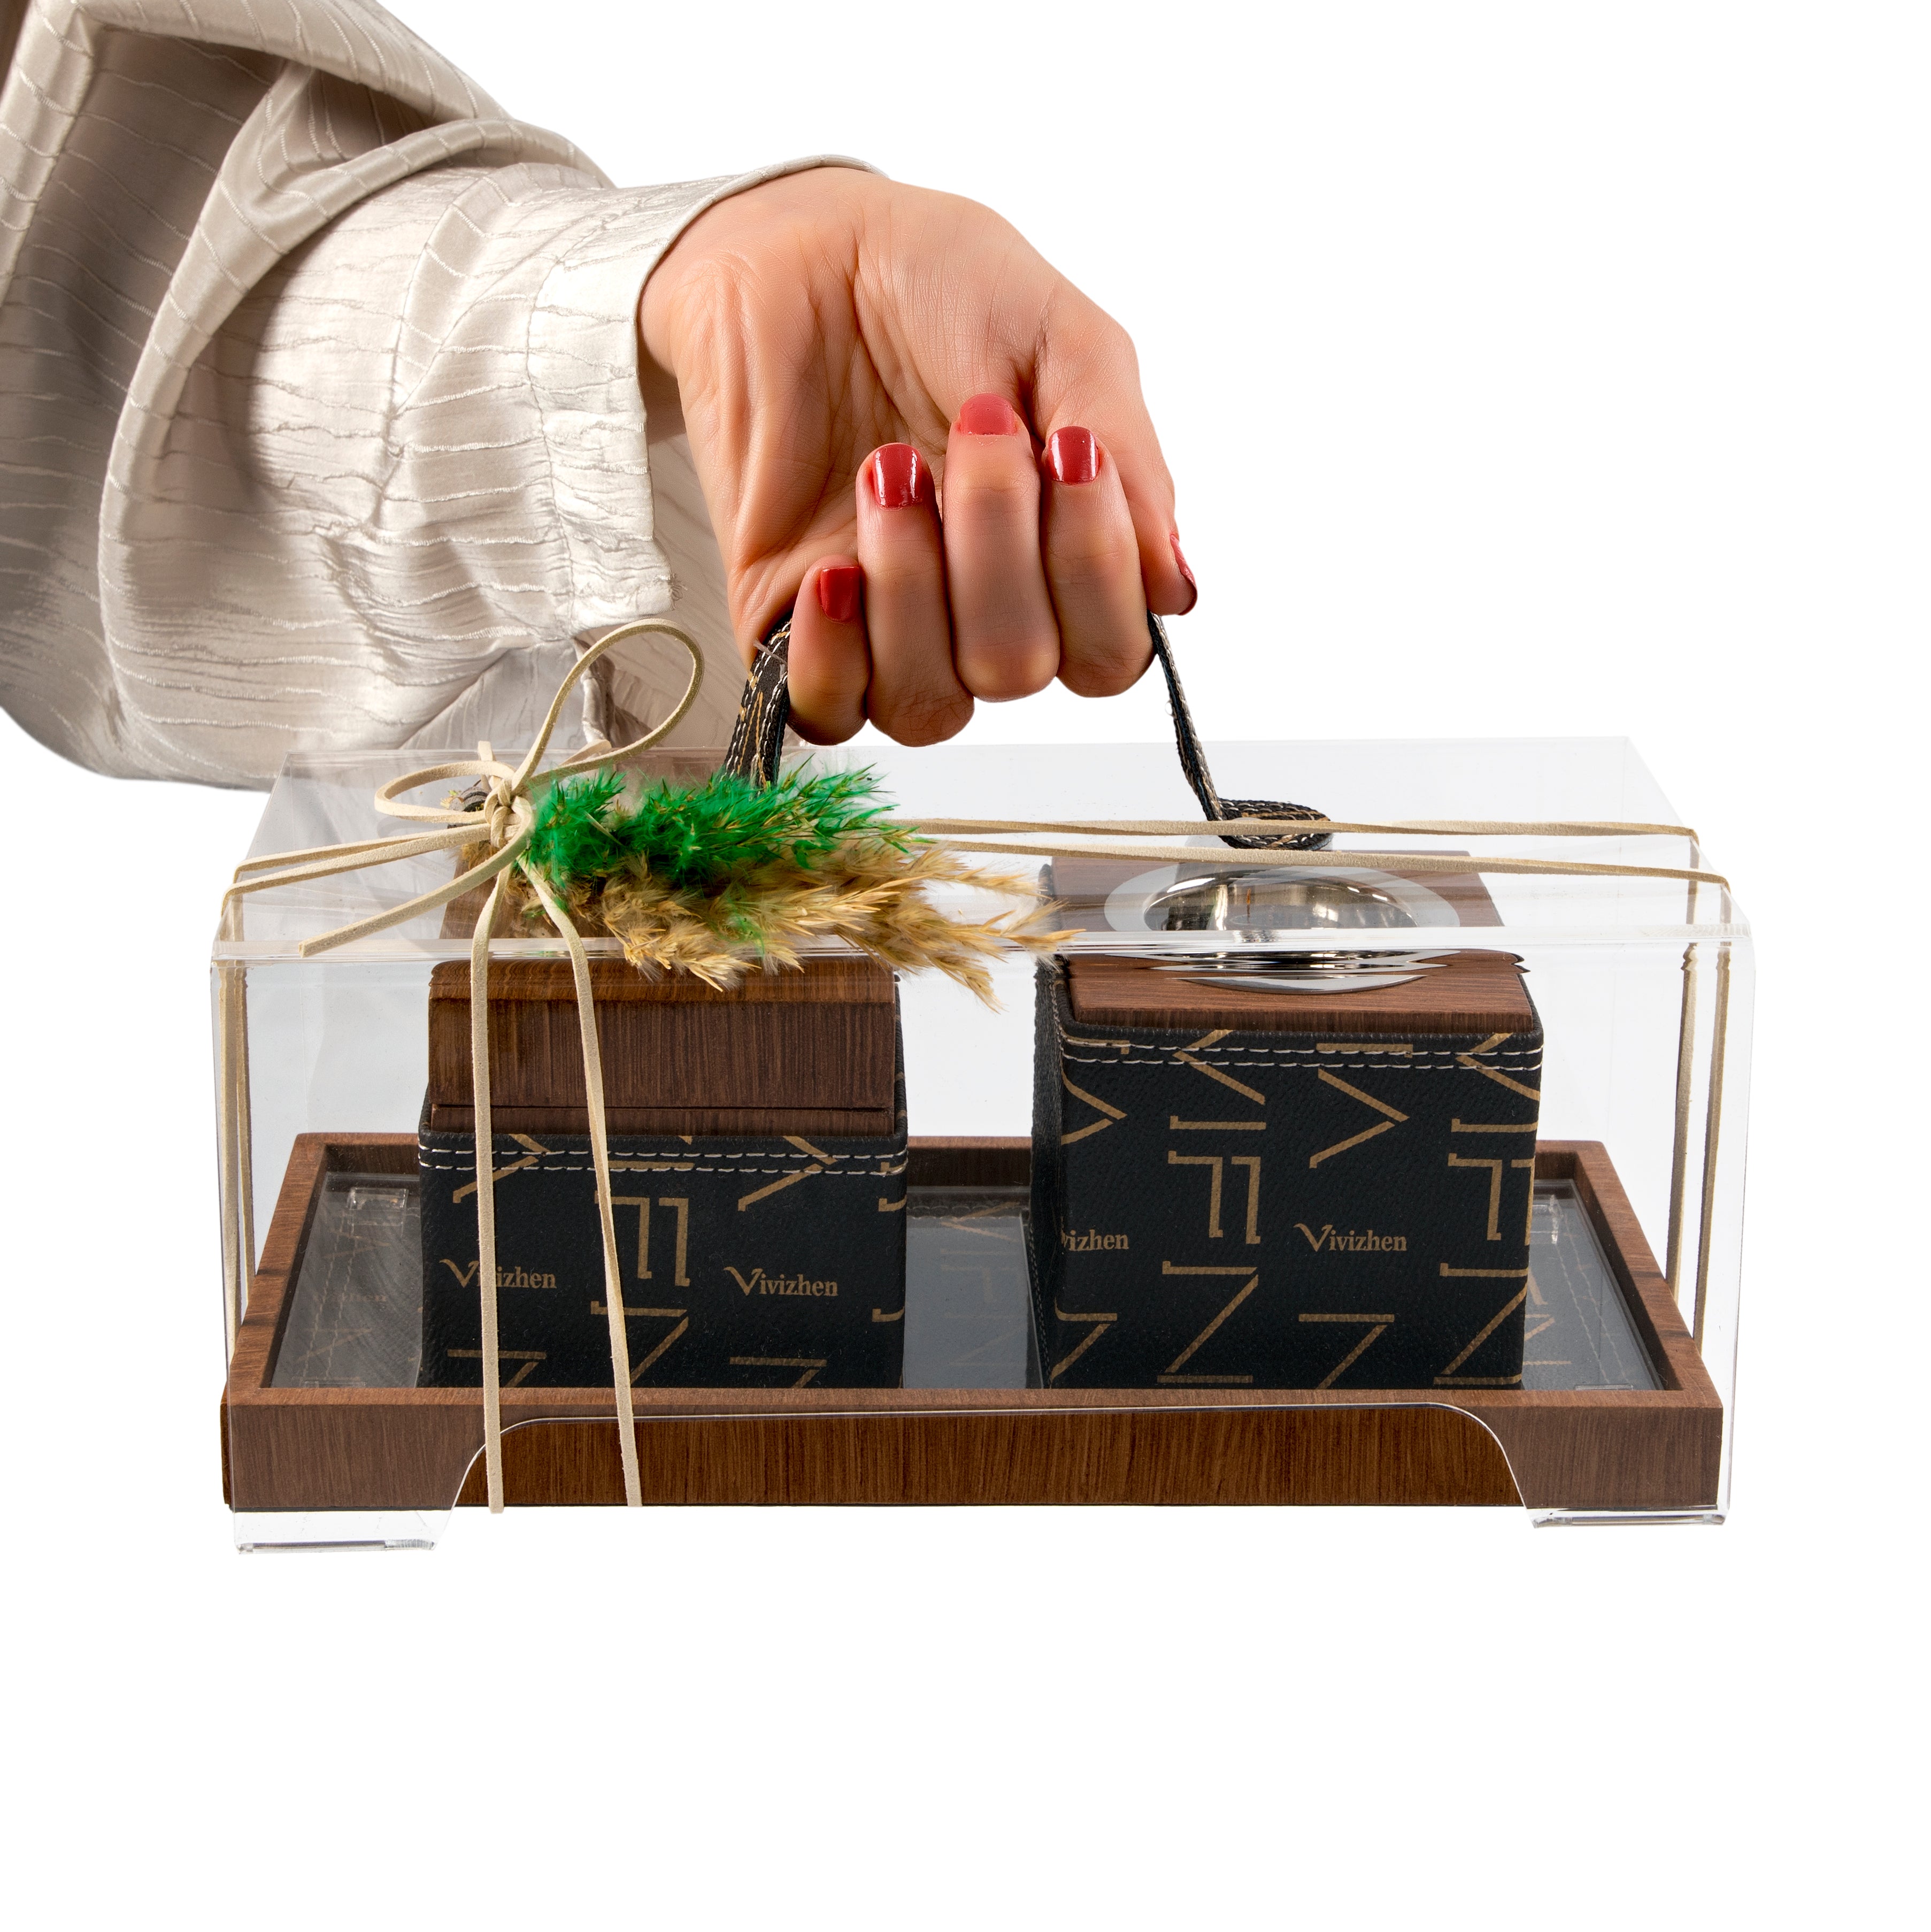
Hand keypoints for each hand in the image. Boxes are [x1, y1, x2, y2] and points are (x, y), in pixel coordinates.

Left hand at [640, 167, 1195, 744]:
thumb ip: (1130, 462)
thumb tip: (1173, 587)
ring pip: (930, 703)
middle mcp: (981, 611)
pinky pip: (827, 710)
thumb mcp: (1063, 341)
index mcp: (1061, 558)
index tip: (1070, 451)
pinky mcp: (794, 625)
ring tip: (887, 469)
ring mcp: (888, 626)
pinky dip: (834, 655)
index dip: (1095, 575)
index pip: (1107, 654)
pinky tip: (834, 569)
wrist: (795, 245)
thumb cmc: (935, 283)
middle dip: (997, 552)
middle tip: (969, 424)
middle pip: (1019, 671)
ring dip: (914, 590)